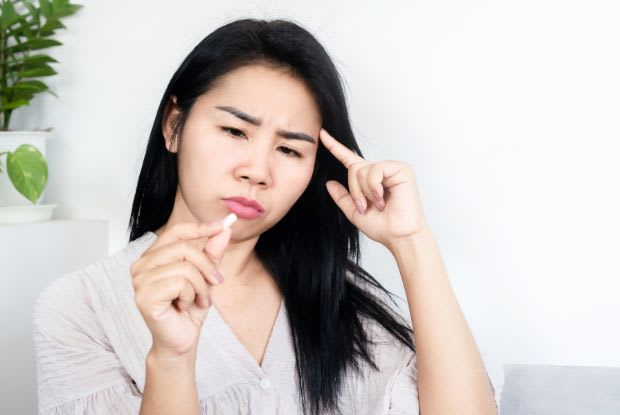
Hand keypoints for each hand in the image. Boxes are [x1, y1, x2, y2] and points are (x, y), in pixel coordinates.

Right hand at [130, 221, 230, 356]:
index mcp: (153, 256)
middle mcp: (141, 265)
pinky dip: (191, 295)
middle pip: (184, 248)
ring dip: (201, 286)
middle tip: (216, 282)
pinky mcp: (144, 296)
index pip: (176, 231)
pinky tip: (185, 306)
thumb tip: (224, 228)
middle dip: (207, 266)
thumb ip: (212, 252)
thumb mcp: (206, 276)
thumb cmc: (189, 309)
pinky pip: (180, 283)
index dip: (201, 227)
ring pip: (185, 267)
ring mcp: (139, 281)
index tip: (224, 225)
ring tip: (198, 299)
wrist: (182, 341)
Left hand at [320, 128, 429, 248]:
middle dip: (355, 191)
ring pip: (362, 170)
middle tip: (365, 207)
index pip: (349, 159)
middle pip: (353, 168)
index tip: (321, 134)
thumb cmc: (382, 227)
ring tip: (378, 204)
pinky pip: (376, 170)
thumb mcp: (354, 212)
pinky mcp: (402, 169)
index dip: (334, 146)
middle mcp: (380, 171)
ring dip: (365, 191)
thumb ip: (342, 197)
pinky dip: (374, 187)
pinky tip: (383, 198)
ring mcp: (392, 168)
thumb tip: (329, 183)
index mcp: (369, 179)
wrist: (399, 236)